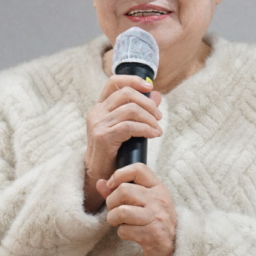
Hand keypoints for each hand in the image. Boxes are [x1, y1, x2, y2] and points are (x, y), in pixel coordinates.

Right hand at [84, 75, 161, 211]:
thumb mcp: (126, 128)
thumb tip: (156, 94)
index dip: (133, 80)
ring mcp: (98, 124)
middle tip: (158, 117)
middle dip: (148, 103)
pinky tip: (153, 135)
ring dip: (149, 119)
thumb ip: (139, 110)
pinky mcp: (103, 136)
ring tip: (157, 129)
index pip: (114, 82)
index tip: (149, 87)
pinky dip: (146, 129)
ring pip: (131, 110)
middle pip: (126, 94)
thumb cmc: (113, 153)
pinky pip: (130, 126)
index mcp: (100, 107)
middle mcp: (97, 112)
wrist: (99, 176)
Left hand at [97, 164, 175, 255]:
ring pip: (121, 211)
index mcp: (158, 188)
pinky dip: (122, 233)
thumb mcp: (144, 202)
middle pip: (123, 190)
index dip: (120, 174)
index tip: (112, 185)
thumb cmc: (156, 222)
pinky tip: (130, 234)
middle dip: (112, 202)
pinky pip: (124, 230)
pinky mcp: (151, 234)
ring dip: (113, 219)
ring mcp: (156, 216)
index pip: (139, 169)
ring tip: (120, 223)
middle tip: (115, 210)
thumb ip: (121, 192)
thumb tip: (100, 183)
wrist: (173, 247)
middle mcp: (158, 199)